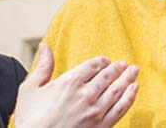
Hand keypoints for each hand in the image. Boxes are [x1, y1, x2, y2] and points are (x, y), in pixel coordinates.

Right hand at [12, 43, 138, 127]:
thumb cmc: (30, 120)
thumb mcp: (30, 89)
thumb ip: (43, 66)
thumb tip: (44, 46)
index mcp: (70, 82)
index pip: (92, 66)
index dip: (101, 62)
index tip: (106, 61)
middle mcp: (86, 94)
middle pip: (107, 76)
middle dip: (117, 68)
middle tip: (124, 64)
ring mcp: (96, 111)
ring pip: (117, 90)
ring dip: (127, 78)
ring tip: (134, 71)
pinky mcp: (102, 126)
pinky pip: (121, 108)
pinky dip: (130, 97)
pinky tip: (134, 89)